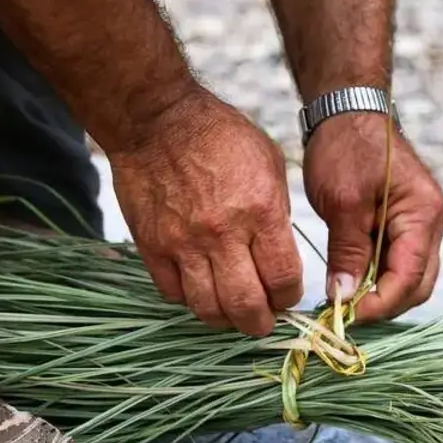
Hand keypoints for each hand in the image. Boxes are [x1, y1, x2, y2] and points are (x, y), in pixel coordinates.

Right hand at [107, 88, 303, 335]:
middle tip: (262, 320)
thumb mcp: (269, 163)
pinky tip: (199, 288)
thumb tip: (279, 254)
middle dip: (261, 323)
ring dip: (225, 320)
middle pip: (246, 306)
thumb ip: (276, 213)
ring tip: (232, 313)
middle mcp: (223, 233)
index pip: (283, 279)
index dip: (289, 297)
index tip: (286, 296)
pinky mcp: (153, 246)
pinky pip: (173, 293)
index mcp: (260, 211)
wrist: (157, 119)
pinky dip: (189, 300)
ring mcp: (184, 243)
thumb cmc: (219, 135)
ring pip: (208, 309)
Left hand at [303, 113, 442, 321]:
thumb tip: (344, 297)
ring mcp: (419, 223)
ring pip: (408, 276)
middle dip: (383, 304)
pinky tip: (348, 281)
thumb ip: (347, 252)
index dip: (380, 304)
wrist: (346, 109)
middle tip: (342, 314)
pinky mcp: (402, 222)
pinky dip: (375, 276)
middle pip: (417, 284)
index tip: (346, 315)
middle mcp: (430, 223)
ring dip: (379, 292)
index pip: (410, 278)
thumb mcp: (343, 203)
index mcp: (423, 216)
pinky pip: (396, 260)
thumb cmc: (346, 147)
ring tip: (342, 299)